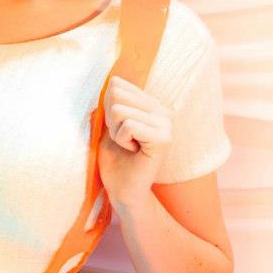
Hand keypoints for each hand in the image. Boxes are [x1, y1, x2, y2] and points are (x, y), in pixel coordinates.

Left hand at [97, 75, 172, 207]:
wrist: (123, 190)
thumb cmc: (114, 159)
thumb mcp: (107, 125)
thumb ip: (109, 103)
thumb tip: (110, 82)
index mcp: (150, 104)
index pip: (117, 84)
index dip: (107, 107)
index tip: (117, 128)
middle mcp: (162, 110)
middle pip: (116, 93)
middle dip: (110, 119)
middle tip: (123, 139)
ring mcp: (165, 123)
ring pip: (119, 110)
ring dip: (115, 132)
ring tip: (128, 146)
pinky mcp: (163, 139)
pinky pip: (128, 125)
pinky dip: (121, 139)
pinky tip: (133, 151)